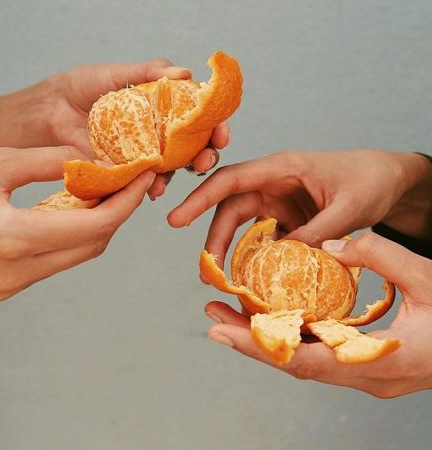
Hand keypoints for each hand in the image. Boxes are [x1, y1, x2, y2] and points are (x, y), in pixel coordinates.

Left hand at [0, 59, 229, 196]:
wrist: (46, 114)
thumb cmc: (77, 89)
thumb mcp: (113, 75)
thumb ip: (147, 74)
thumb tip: (184, 73)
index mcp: (159, 106)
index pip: (195, 114)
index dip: (212, 122)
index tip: (220, 129)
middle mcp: (157, 131)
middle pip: (193, 143)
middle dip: (207, 151)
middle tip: (209, 156)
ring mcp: (144, 153)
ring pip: (176, 165)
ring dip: (187, 171)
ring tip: (190, 171)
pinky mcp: (128, 171)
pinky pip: (147, 181)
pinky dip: (154, 186)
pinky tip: (154, 188)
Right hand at [0, 147, 154, 299]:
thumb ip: (51, 162)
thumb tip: (97, 164)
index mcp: (7, 237)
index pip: (93, 226)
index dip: (125, 202)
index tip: (143, 178)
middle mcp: (11, 271)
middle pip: (92, 244)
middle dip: (118, 212)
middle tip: (131, 182)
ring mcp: (8, 284)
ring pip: (78, 255)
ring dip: (100, 224)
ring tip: (111, 192)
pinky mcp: (7, 284)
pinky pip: (59, 259)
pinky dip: (77, 235)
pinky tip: (83, 210)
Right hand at [168, 150, 430, 268]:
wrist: (387, 179)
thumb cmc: (369, 180)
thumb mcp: (350, 207)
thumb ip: (319, 232)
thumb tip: (287, 259)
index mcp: (281, 168)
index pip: (231, 180)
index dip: (199, 199)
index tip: (177, 220)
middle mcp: (272, 182)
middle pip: (229, 206)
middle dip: (213, 237)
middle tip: (206, 271)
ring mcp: (277, 199)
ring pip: (240, 222)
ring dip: (229, 248)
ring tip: (221, 278)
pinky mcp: (285, 216)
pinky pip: (261, 235)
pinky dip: (253, 254)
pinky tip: (251, 275)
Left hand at [205, 232, 431, 397]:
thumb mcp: (428, 278)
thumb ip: (382, 257)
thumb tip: (333, 249)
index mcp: (376, 362)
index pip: (304, 360)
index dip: (260, 346)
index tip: (222, 331)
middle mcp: (361, 375)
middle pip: (293, 362)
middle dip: (250, 341)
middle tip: (213, 317)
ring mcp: (361, 372)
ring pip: (301, 358)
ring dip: (265, 337)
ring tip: (232, 312)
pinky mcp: (362, 363)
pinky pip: (316, 350)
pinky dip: (289, 334)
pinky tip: (271, 316)